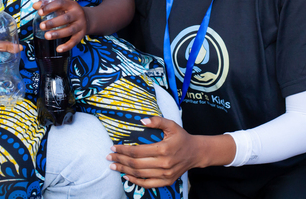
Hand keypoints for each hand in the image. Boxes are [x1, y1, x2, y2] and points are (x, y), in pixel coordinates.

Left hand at [33, 0, 86, 52]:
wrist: (88, 19)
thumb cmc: (69, 12)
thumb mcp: (62, 6)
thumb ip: (48, 5)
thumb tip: (35, 6)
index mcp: (71, 4)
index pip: (60, 3)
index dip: (50, 7)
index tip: (40, 12)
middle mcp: (77, 14)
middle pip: (66, 18)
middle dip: (53, 23)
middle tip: (41, 26)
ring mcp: (80, 25)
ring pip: (70, 30)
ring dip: (58, 34)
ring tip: (46, 36)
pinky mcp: (82, 35)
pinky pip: (74, 41)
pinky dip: (67, 46)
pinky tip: (58, 49)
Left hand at [107, 117, 234, 187]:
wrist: (196, 152)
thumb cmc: (181, 137)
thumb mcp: (171, 125)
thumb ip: (157, 121)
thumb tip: (142, 121)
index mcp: (163, 149)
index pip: (137, 151)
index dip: (123, 150)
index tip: (113, 147)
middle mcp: (163, 163)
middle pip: (136, 164)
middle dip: (120, 160)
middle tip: (109, 157)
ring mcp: (165, 174)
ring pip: (140, 174)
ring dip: (124, 170)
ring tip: (114, 166)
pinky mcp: (167, 181)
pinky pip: (148, 184)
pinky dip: (136, 181)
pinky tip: (126, 176)